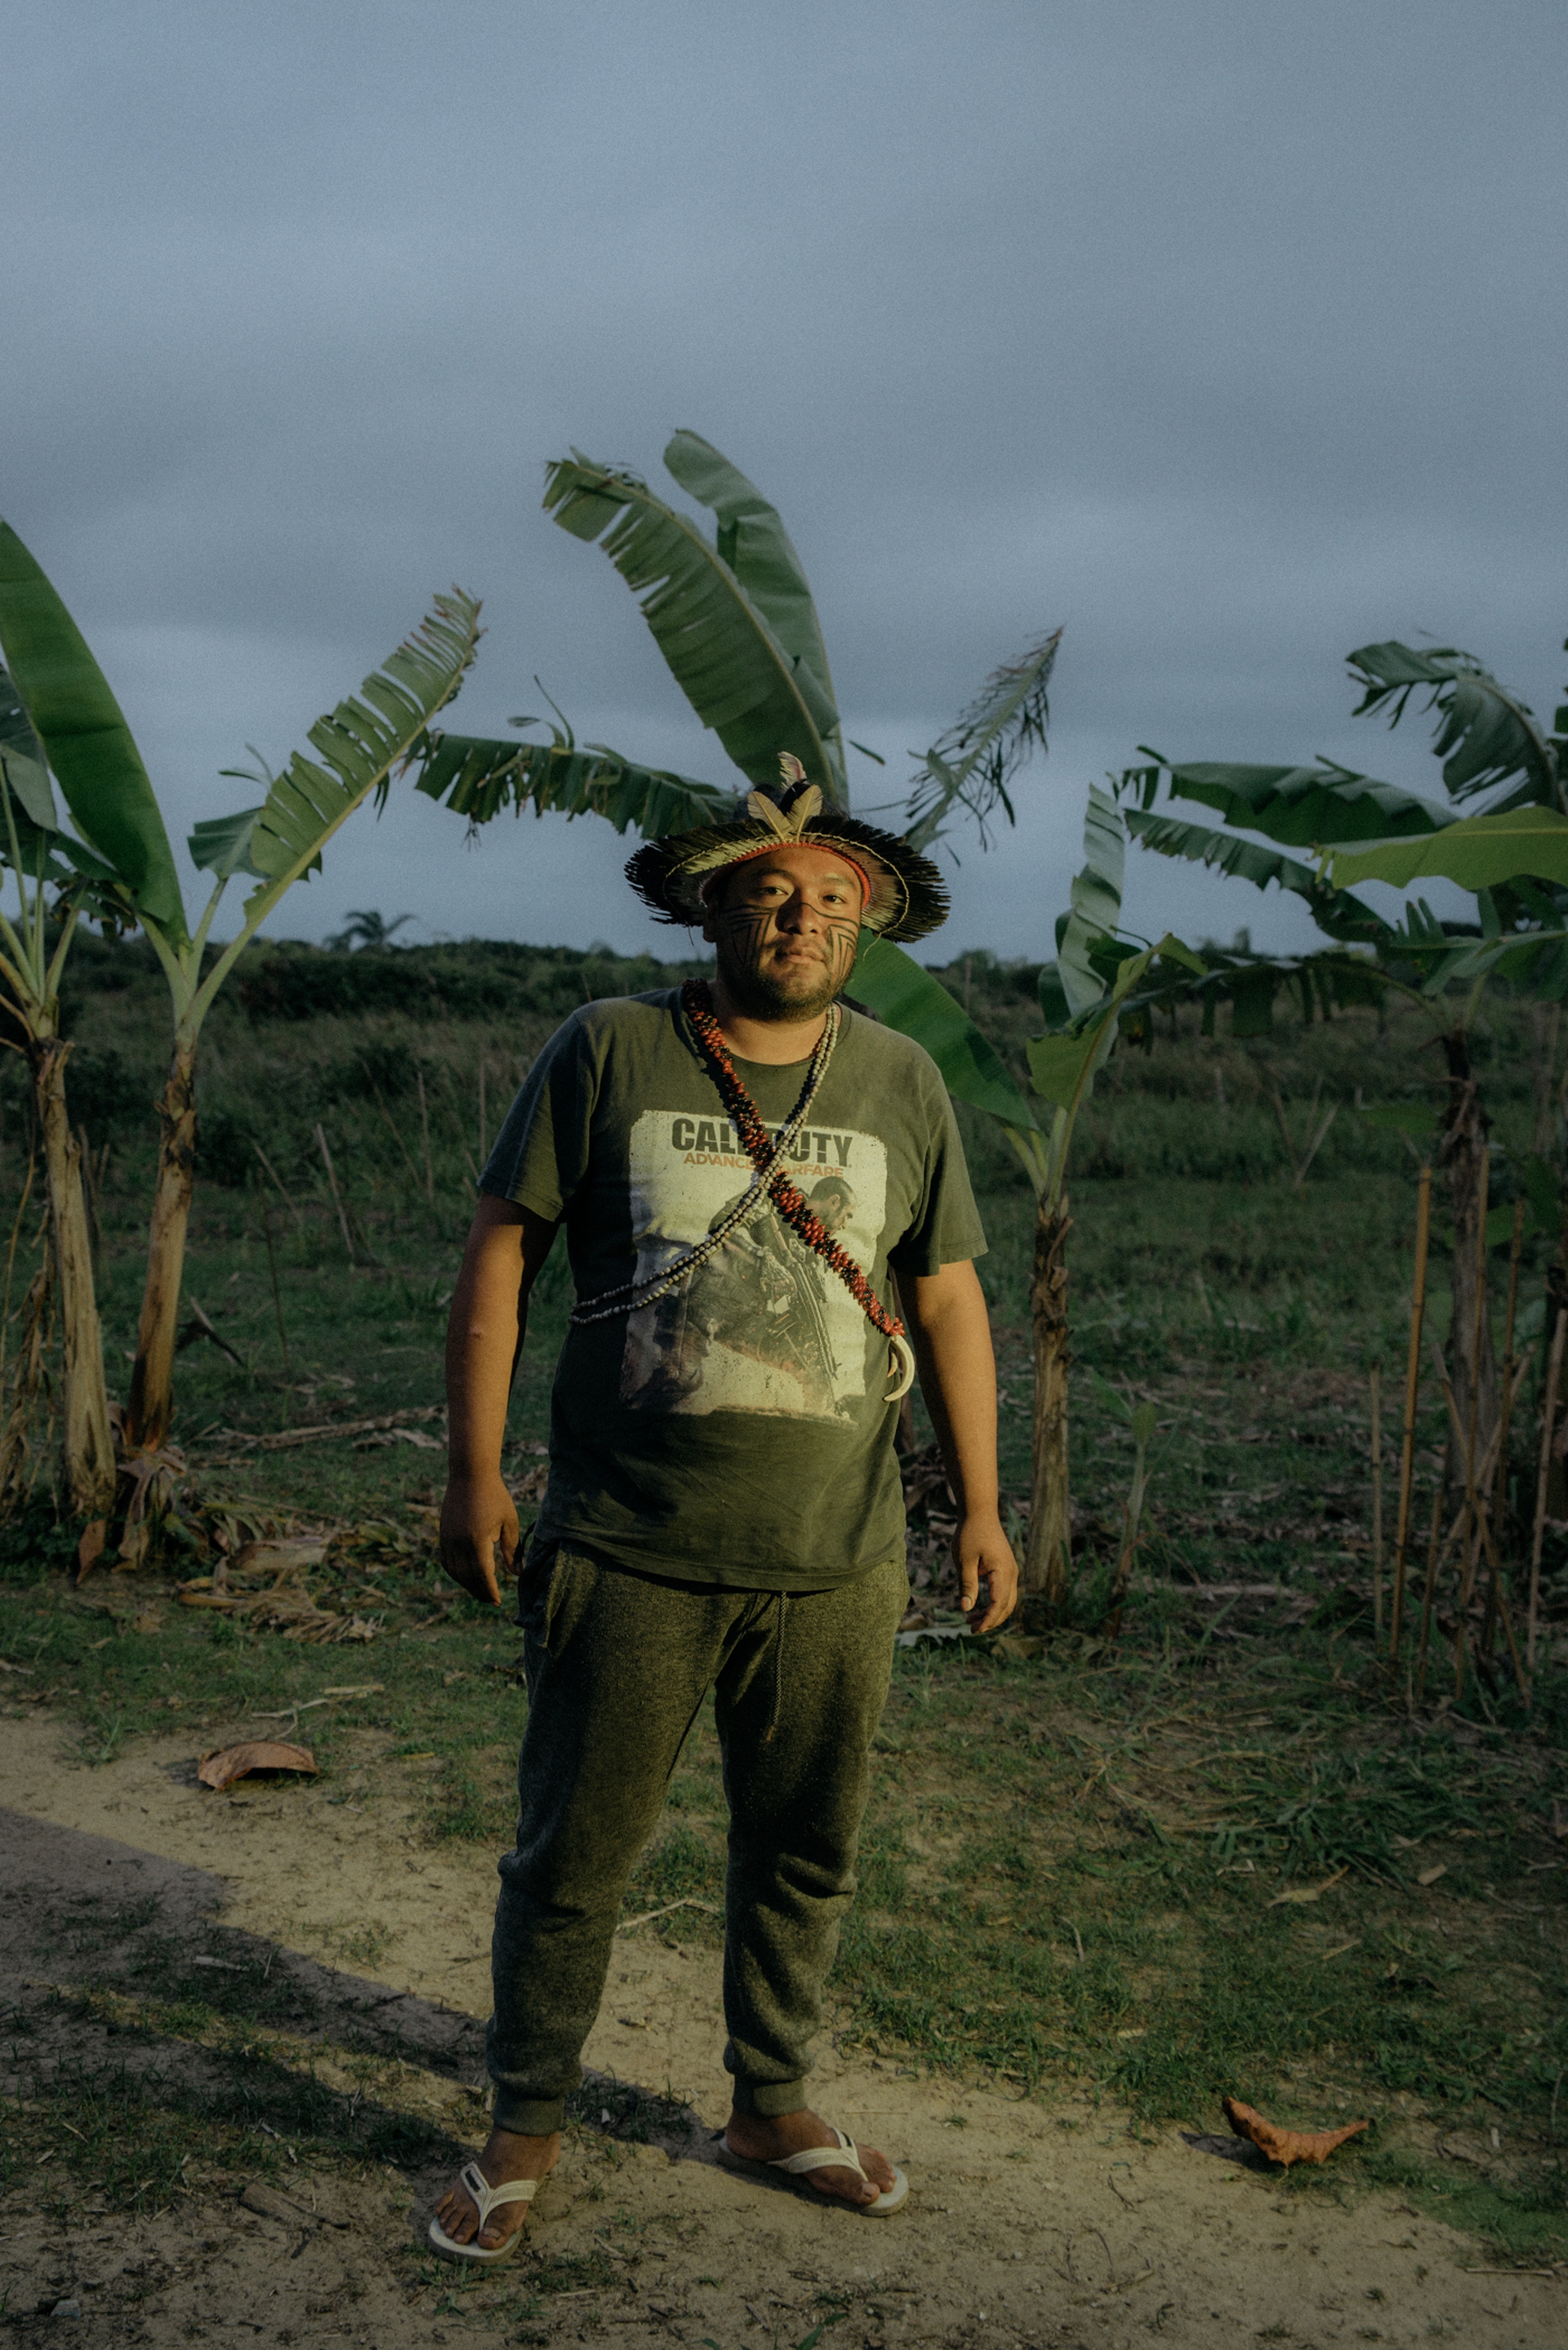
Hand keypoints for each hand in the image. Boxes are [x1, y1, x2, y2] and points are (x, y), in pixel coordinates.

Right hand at [439, 1470, 518, 1606]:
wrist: (470, 1474)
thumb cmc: (495, 1496)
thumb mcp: (509, 1522)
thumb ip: (512, 1550)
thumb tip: (517, 1573)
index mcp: (477, 1540)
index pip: (482, 1574)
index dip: (490, 1590)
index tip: (498, 1602)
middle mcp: (459, 1543)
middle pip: (467, 1577)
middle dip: (479, 1591)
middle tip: (491, 1601)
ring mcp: (448, 1539)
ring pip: (455, 1572)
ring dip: (467, 1585)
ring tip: (480, 1591)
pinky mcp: (443, 1534)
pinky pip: (446, 1561)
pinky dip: (455, 1573)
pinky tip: (465, 1576)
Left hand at [953, 1511, 1017, 1633]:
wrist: (980, 1512)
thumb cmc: (970, 1534)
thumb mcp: (964, 1561)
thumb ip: (967, 1586)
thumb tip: (966, 1609)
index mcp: (1003, 1571)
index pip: (999, 1603)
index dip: (988, 1619)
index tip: (975, 1629)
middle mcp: (1012, 1573)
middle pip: (1007, 1606)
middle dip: (991, 1620)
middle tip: (972, 1629)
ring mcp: (1011, 1571)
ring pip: (1007, 1601)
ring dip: (992, 1613)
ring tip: (971, 1620)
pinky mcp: (1006, 1569)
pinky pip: (1004, 1592)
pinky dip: (993, 1603)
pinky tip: (978, 1607)